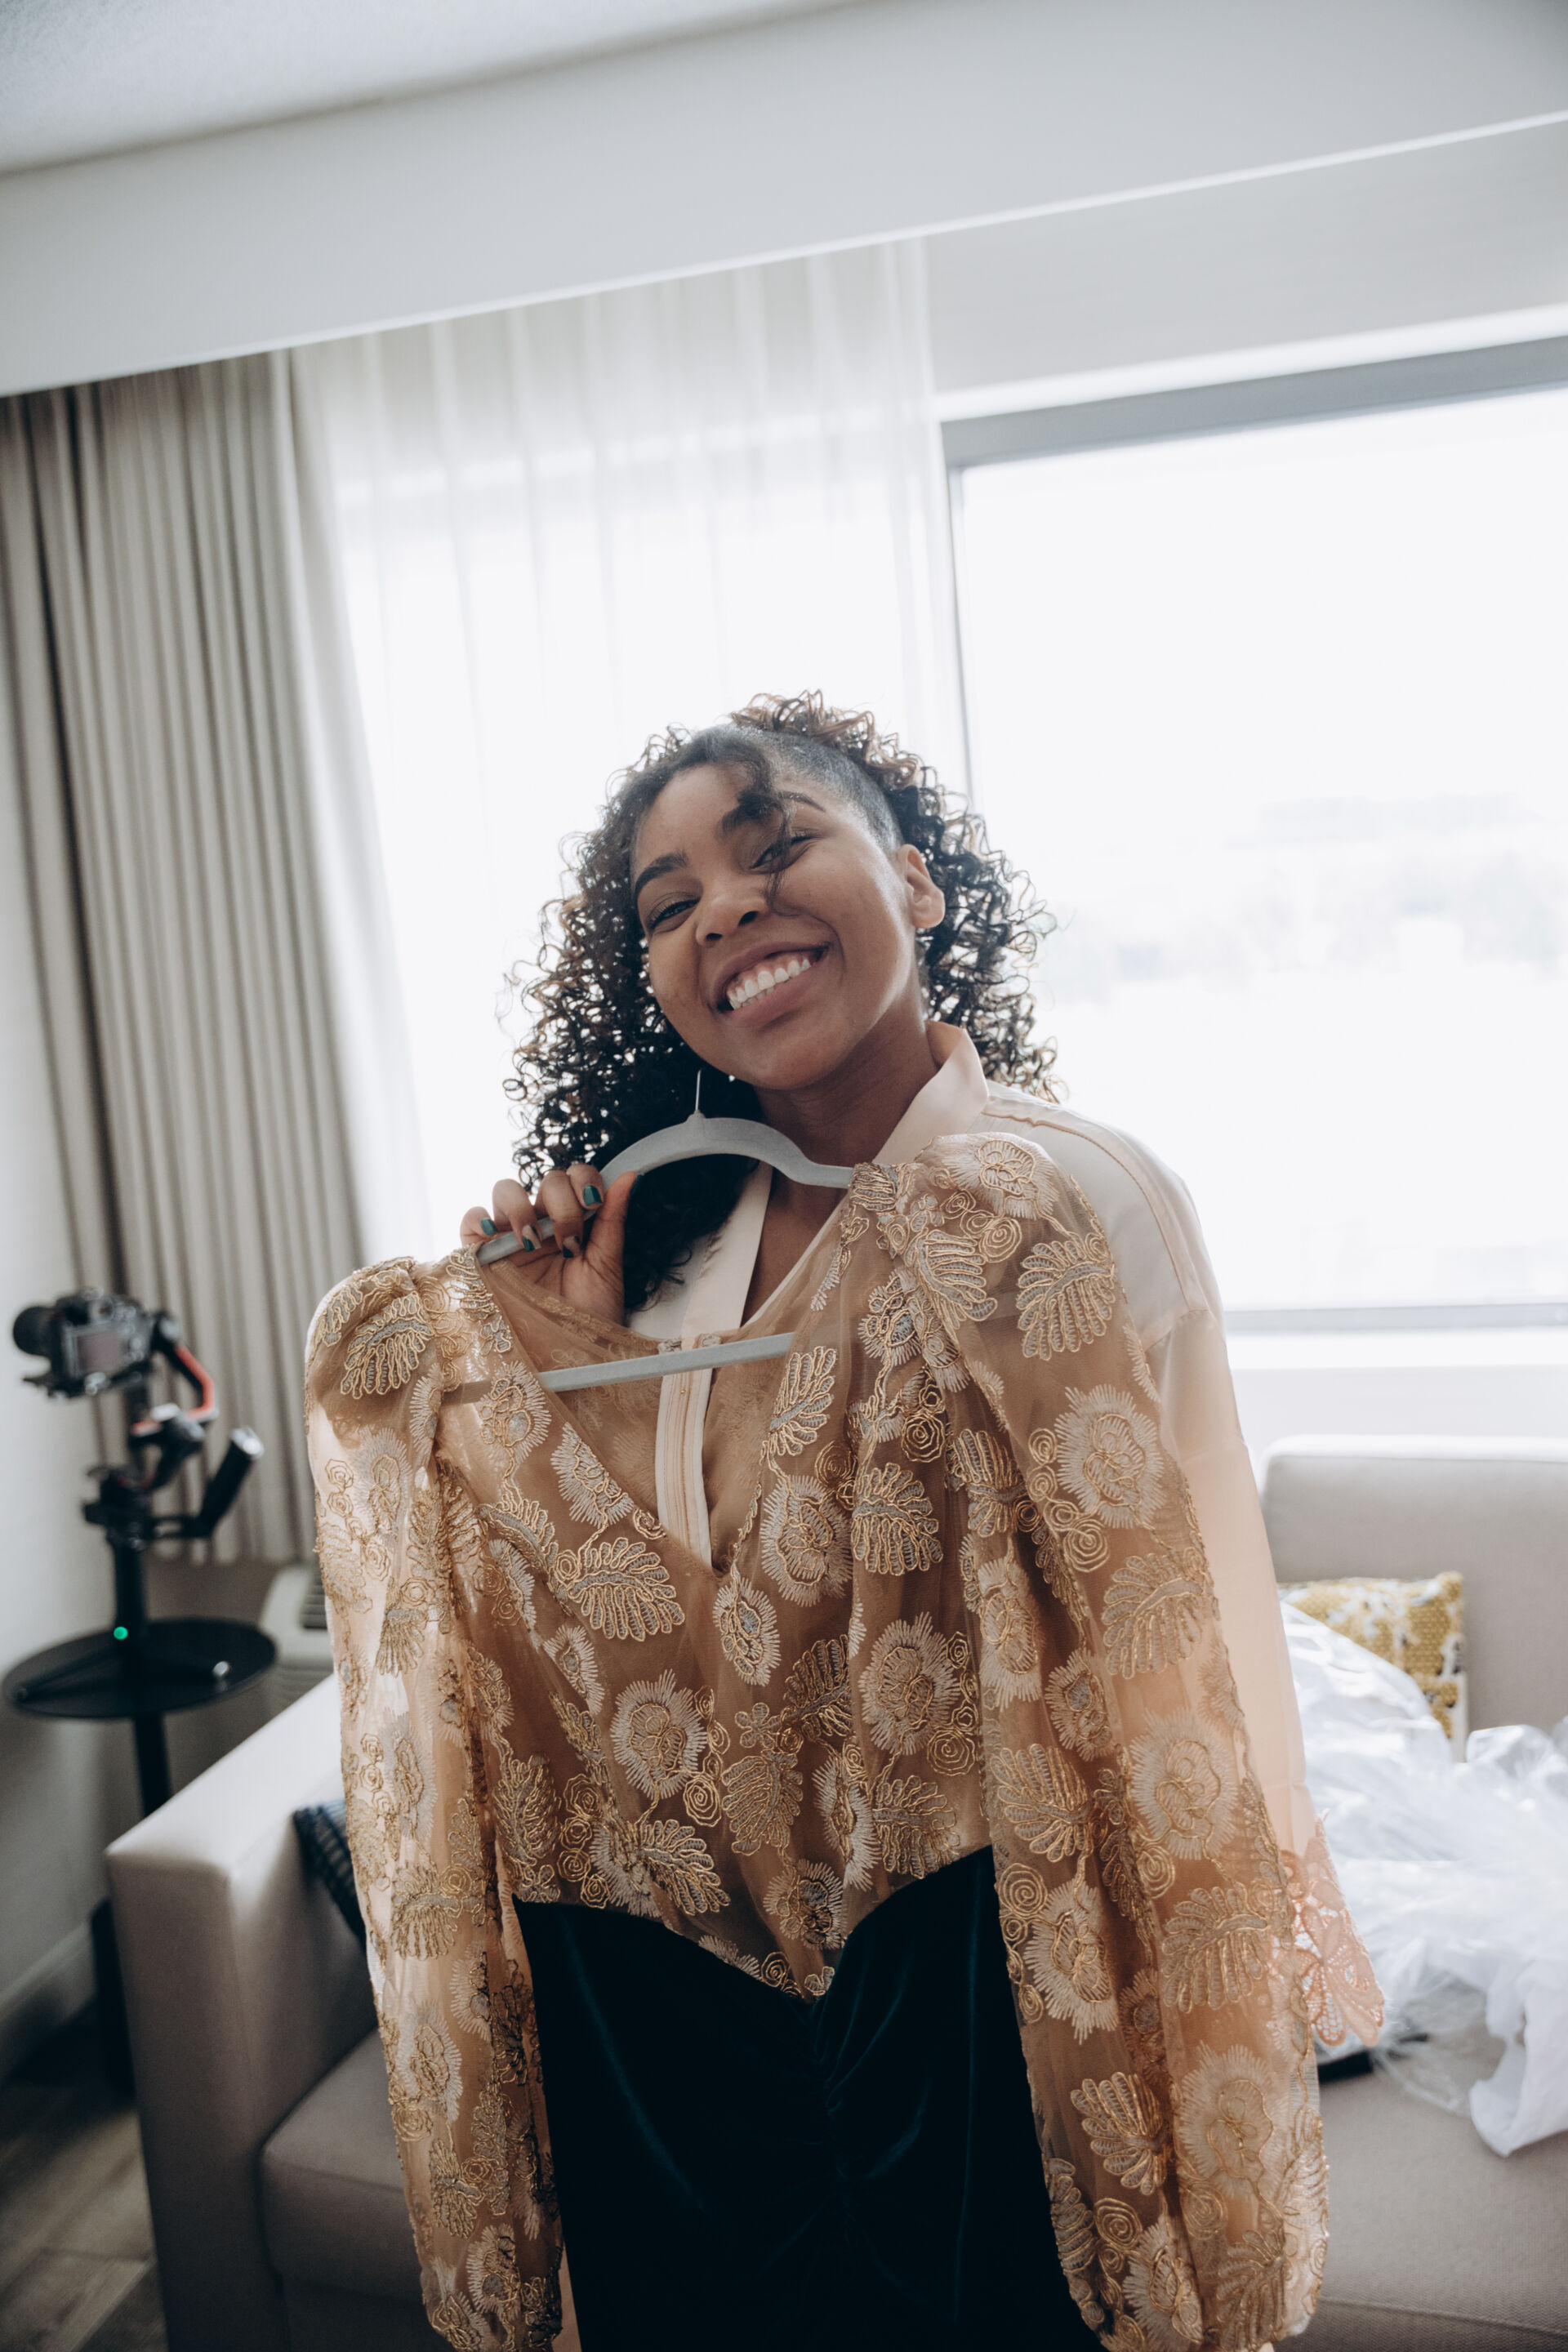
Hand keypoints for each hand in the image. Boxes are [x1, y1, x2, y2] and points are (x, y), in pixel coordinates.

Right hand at [459, 1166, 634, 1326]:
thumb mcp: (606, 1268)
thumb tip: (630, 1176)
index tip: (594, 1206)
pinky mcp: (480, 1256)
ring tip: (532, 1240)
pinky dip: (477, 1218)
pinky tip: (494, 1234)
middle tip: (569, 1241)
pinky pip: (469, 1221)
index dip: (584, 1181)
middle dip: (562, 1204)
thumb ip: (612, 1220)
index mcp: (573, 1222)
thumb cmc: (588, 1317)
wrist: (565, 1358)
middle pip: (546, 1180)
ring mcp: (509, 1237)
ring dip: (523, 1206)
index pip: (575, 1178)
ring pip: (505, 1189)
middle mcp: (541, 1223)